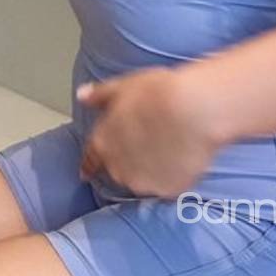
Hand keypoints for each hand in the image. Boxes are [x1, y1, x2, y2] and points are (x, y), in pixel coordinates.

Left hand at [77, 66, 220, 197]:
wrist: (193, 111)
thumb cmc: (158, 94)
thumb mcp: (123, 86)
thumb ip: (100, 95)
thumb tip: (82, 96)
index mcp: (104, 142)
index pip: (91, 159)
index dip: (89, 164)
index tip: (86, 173)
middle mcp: (118, 167)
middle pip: (118, 169)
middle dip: (127, 159)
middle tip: (148, 141)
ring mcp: (144, 181)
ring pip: (142, 179)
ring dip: (149, 169)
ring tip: (169, 148)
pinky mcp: (169, 190)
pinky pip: (168, 185)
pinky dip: (173, 175)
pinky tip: (183, 157)